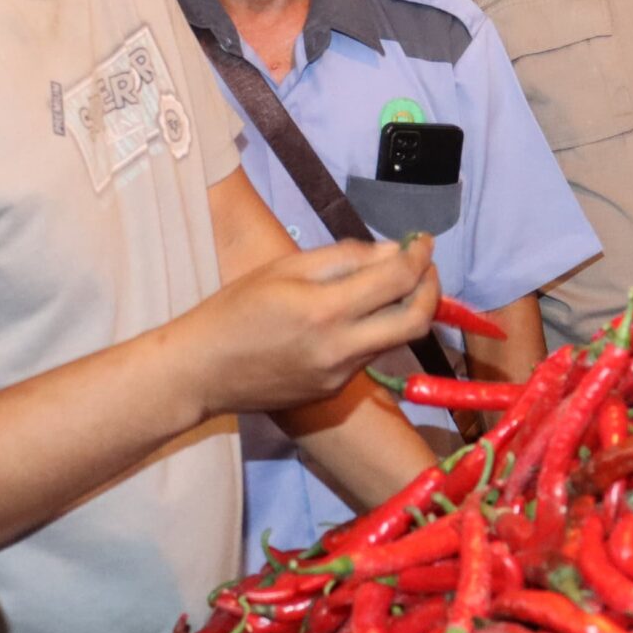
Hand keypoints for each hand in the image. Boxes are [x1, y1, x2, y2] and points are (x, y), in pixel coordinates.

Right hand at [176, 235, 441, 418]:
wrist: (200, 372)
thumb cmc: (234, 310)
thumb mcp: (285, 269)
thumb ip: (344, 258)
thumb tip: (393, 251)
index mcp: (325, 310)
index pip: (398, 280)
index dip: (419, 257)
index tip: (423, 241)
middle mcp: (341, 348)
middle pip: (416, 321)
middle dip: (431, 289)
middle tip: (425, 266)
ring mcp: (341, 375)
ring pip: (395, 339)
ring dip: (406, 309)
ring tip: (393, 284)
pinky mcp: (335, 390)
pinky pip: (370, 355)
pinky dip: (377, 329)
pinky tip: (359, 314)